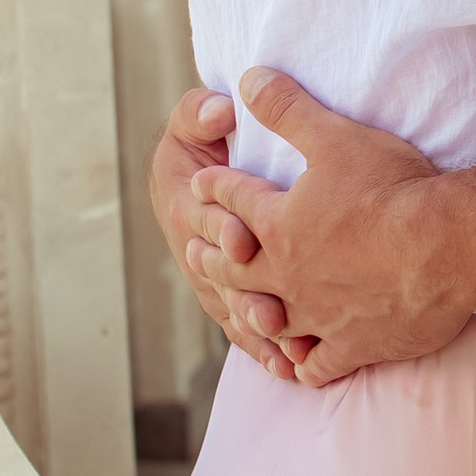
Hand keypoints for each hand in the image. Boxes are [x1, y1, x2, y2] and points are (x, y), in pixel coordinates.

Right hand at [151, 85, 305, 377]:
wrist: (208, 177)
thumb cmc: (207, 141)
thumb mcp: (198, 120)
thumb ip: (201, 112)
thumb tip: (218, 107)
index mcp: (184, 205)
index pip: (201, 220)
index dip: (221, 228)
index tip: (243, 236)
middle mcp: (195, 250)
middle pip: (220, 278)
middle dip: (243, 294)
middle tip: (271, 312)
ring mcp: (216, 281)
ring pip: (234, 311)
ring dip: (256, 331)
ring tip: (284, 347)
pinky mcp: (236, 302)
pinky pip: (248, 333)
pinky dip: (267, 351)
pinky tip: (291, 368)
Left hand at [184, 71, 470, 387]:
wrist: (445, 248)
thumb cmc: (393, 190)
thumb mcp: (336, 136)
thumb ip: (289, 108)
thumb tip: (248, 76)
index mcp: (278, 223)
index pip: (233, 201)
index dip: (217, 188)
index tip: (202, 183)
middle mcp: (286, 275)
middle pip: (235, 267)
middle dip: (214, 257)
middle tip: (197, 254)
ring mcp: (316, 316)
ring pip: (269, 321)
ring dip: (252, 315)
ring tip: (245, 312)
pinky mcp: (351, 346)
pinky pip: (315, 365)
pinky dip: (303, 364)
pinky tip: (300, 362)